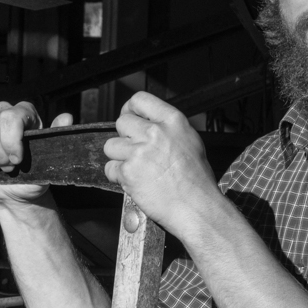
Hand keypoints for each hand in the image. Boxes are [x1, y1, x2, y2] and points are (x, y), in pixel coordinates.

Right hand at [0, 102, 75, 206]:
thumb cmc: (34, 178)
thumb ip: (57, 138)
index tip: (17, 161)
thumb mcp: (50, 163)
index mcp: (25, 114)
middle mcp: (3, 112)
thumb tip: (66, 117)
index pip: (10, 116)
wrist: (15, 195)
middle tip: (7, 168)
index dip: (10, 141)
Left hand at [101, 91, 220, 240]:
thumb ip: (168, 129)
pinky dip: (117, 176)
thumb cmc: (196, 180)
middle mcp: (154, 133)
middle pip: (121, 122)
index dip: (130, 109)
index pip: (140, 100)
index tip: (129, 117)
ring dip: (119, 157)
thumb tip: (148, 124)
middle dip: (124, 137)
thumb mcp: (190, 141)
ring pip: (111, 145)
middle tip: (134, 150)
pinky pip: (110, 168)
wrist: (195, 207)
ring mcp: (139, 152)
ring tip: (135, 168)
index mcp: (172, 121)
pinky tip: (133, 181)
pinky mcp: (128, 171)